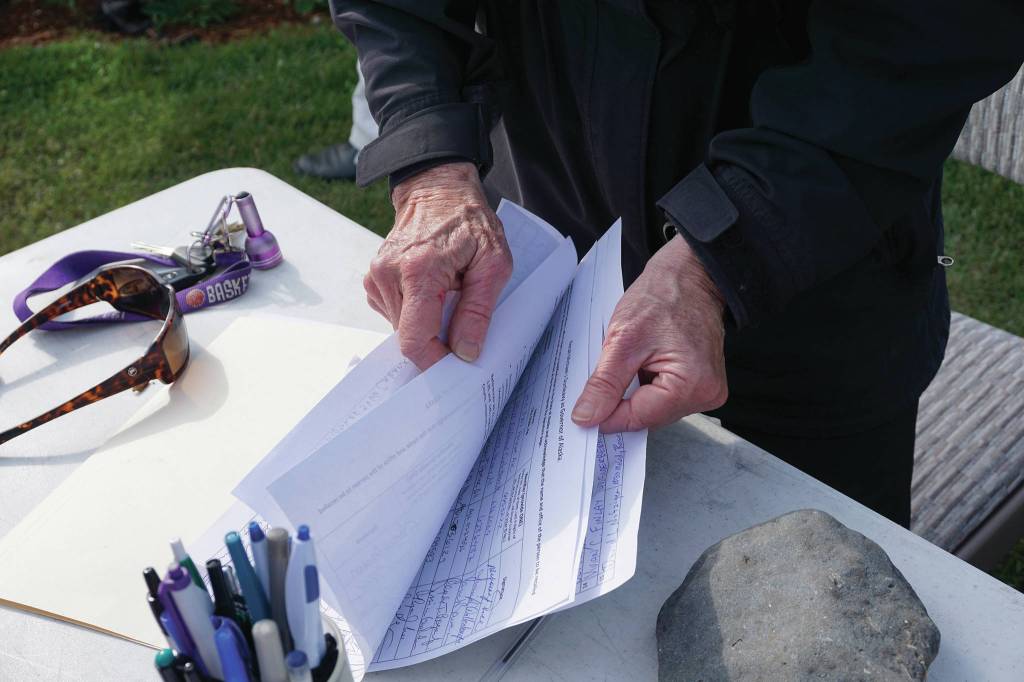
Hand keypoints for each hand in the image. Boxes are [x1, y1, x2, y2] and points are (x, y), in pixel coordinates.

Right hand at [365, 162, 512, 368]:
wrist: (438, 190)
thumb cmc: (469, 221)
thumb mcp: (493, 263)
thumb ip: (478, 311)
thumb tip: (465, 351)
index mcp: (419, 270)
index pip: (414, 339)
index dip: (435, 360)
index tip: (456, 363)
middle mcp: (388, 274)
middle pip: (408, 336)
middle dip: (436, 339)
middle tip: (461, 321)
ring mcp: (376, 275)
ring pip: (400, 327)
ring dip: (426, 323)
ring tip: (446, 294)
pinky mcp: (374, 278)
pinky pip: (394, 313)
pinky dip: (414, 311)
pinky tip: (430, 290)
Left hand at [571, 235, 727, 432]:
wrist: (691, 275)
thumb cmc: (664, 296)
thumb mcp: (623, 341)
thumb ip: (605, 384)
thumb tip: (587, 416)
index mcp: (691, 386)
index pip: (637, 419)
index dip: (605, 415)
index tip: (582, 411)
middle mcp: (706, 394)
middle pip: (647, 417)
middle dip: (620, 402)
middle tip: (601, 379)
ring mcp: (707, 389)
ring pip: (654, 408)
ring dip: (633, 393)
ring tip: (628, 363)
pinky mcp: (702, 382)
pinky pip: (665, 397)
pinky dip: (646, 385)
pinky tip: (641, 364)